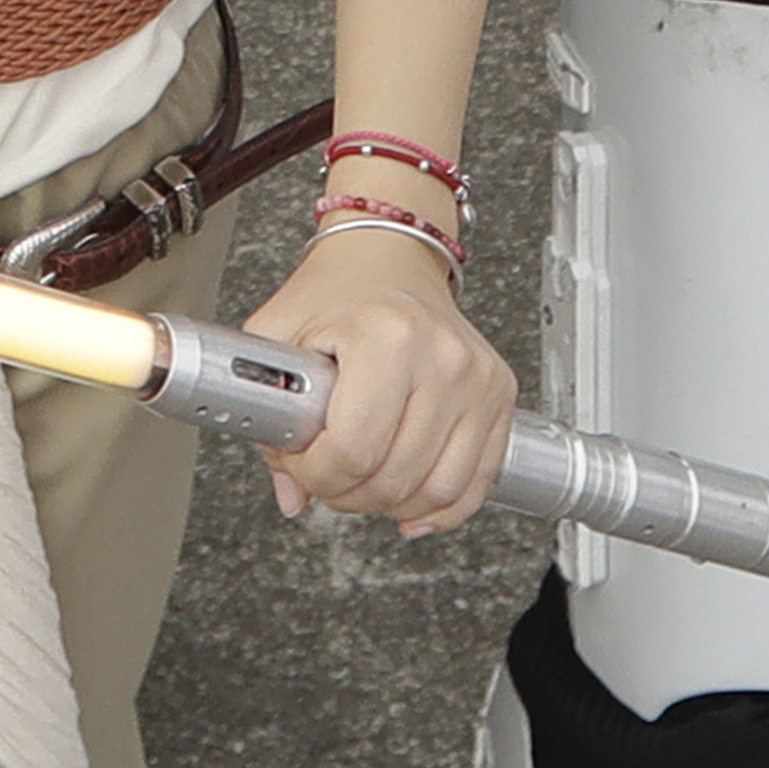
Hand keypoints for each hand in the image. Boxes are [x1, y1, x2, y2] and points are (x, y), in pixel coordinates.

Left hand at [238, 219, 515, 534]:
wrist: (389, 259)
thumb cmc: (335, 290)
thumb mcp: (279, 333)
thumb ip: (269, 412)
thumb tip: (291, 491)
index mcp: (385, 336)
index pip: (352, 449)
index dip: (315, 474)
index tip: (300, 463)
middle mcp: (441, 357)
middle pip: (394, 477)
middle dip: (345, 493)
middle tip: (324, 474)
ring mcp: (477, 378)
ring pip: (437, 490)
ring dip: (390, 504)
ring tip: (362, 484)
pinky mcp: (498, 393)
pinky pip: (477, 480)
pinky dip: (442, 508)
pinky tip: (410, 506)